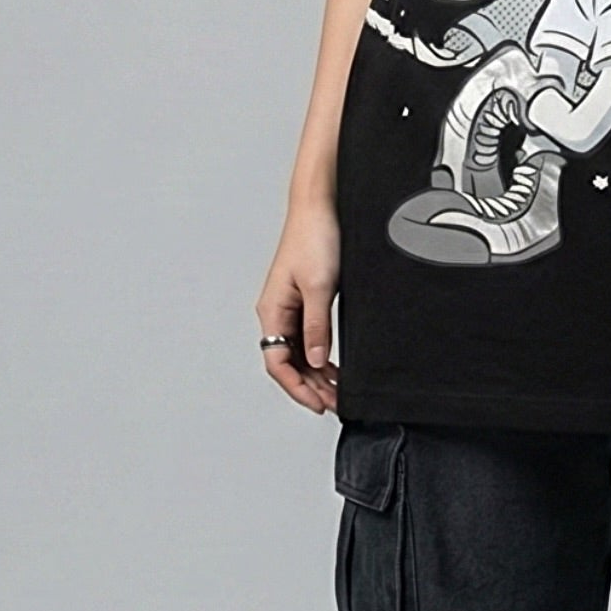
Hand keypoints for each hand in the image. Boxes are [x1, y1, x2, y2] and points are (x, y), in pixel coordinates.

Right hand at [255, 201, 340, 413]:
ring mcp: (290, 307)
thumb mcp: (319, 286)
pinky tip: (335, 367)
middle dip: (309, 386)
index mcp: (272, 310)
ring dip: (316, 373)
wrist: (321, 206)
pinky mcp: (305, 299)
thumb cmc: (314, 237)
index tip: (317, 403)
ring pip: (299, 352)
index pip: (277, 362)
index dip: (297, 387)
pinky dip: (321, 355)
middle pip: (288, 361)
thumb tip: (315, 361)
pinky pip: (309, 337)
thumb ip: (316, 326)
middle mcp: (277, 312)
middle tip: (334, 403)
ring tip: (337, 392)